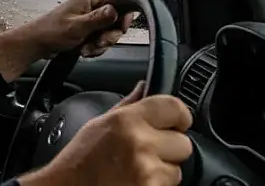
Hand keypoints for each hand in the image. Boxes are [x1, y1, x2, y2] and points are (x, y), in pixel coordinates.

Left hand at [0, 0, 134, 81]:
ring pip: (109, 31)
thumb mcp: (77, 26)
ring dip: (100, 44)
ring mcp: (89, 17)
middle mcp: (91, 5)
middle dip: (109, 35)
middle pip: (117, 19)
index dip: (123, 15)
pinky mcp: (87, 28)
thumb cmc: (50, 32)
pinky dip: (95, 47)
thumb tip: (115, 11)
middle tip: (99, 42)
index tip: (120, 28)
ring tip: (86, 48)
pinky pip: (101, 38)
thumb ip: (98, 19)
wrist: (37, 43)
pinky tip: (84, 50)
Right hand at [20, 82, 193, 185]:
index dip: (179, 116)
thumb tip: (145, 87)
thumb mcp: (99, 123)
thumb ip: (128, 105)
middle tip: (147, 152)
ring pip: (177, 169)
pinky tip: (135, 182)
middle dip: (170, 148)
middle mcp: (140, 143)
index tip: (176, 121)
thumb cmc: (80, 160)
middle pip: (184, 143)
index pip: (175, 107)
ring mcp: (147, 171)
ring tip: (136, 170)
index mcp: (127, 119)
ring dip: (163, 171)